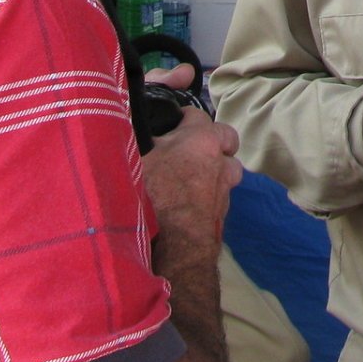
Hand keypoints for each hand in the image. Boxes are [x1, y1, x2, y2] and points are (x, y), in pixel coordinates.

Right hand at [143, 95, 240, 259]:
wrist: (172, 247)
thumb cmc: (150, 196)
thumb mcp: (134, 160)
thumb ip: (139, 142)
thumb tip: (133, 131)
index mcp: (199, 138)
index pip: (196, 114)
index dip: (181, 119)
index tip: (170, 125)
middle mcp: (219, 159)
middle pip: (225, 138)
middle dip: (211, 140)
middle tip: (188, 150)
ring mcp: (225, 187)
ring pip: (229, 168)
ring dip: (215, 168)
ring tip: (191, 177)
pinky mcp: (224, 213)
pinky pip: (221, 194)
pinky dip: (210, 193)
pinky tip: (189, 203)